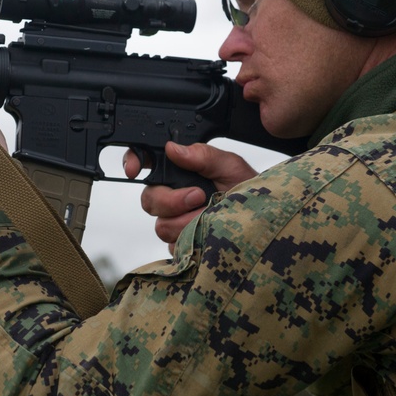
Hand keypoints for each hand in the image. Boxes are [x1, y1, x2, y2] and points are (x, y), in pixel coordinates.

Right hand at [123, 141, 256, 249]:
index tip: (135, 170)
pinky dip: (192, 240)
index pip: (146, 162)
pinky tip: (208, 233)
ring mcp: (175, 222)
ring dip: (187, 222)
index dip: (133, 162)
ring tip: (211, 216)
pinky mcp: (181, 246)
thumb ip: (202, 155)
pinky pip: (174, 246)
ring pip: (161, 225)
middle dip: (172, 200)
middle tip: (199, 197)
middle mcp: (172, 196)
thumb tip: (173, 148)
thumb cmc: (249, 190)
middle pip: (149, 199)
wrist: (262, 223)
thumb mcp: (230, 165)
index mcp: (180, 171)